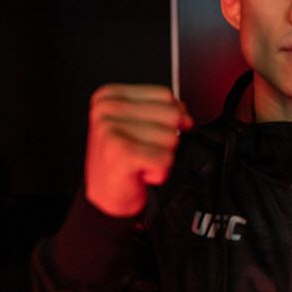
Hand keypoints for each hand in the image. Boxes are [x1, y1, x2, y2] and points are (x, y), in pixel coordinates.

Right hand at [85, 84, 192, 216]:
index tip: (153, 133)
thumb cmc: (121, 161)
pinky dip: (159, 172)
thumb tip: (186, 117)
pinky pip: (166, 158)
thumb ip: (163, 111)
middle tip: (144, 151)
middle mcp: (106, 110)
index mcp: (109, 96)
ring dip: (162, 157)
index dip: (169, 117)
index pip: (164, 95)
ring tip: (140, 162)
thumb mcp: (138, 125)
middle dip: (166, 139)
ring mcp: (111, 130)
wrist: (106, 196)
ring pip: (171, 138)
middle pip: (171, 115)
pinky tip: (140, 173)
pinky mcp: (121, 152)